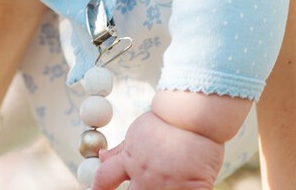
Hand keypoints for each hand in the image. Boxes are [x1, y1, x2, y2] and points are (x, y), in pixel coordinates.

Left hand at [91, 111, 223, 189]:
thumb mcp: (137, 132)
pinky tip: (185, 189)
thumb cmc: (166, 119)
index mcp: (129, 161)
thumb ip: (120, 150)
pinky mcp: (192, 188)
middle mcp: (145, 177)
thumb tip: (101, 157)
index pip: (103, 180)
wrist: (194, 113)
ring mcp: (167, 186)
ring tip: (160, 187)